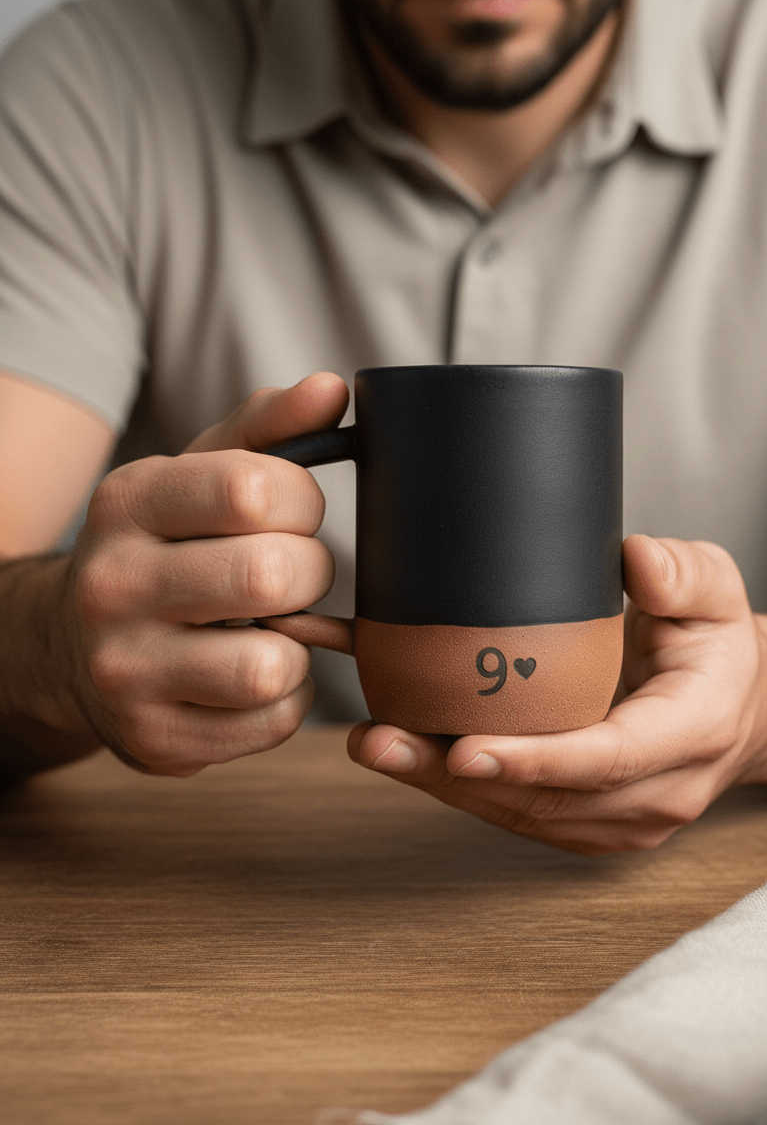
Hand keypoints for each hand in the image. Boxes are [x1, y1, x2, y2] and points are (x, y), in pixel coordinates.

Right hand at [60, 373, 348, 775]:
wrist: (71, 646)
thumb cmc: (163, 546)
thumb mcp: (197, 475)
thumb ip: (267, 428)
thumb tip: (333, 389)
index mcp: (129, 503)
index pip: (254, 489)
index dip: (303, 502)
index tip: (293, 514)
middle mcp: (113, 586)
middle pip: (272, 575)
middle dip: (308, 573)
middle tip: (289, 576)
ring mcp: (125, 671)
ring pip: (272, 665)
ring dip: (296, 647)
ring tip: (270, 631)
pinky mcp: (153, 739)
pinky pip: (272, 722)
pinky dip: (284, 699)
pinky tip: (252, 676)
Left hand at [348, 535, 766, 853]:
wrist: (738, 706)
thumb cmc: (717, 646)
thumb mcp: (718, 592)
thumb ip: (682, 575)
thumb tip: (635, 561)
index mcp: (691, 733)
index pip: (606, 758)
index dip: (533, 759)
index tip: (462, 750)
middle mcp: (654, 793)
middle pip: (543, 798)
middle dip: (452, 776)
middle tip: (378, 740)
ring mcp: (617, 821)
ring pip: (516, 813)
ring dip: (437, 784)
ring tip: (372, 742)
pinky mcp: (583, 823)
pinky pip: (511, 810)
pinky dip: (451, 783)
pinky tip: (399, 748)